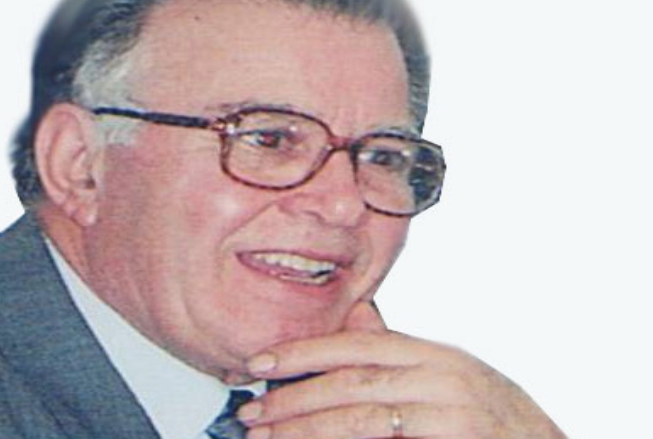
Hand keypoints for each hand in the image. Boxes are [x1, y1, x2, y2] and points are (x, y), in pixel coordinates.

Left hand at [238, 301, 565, 438]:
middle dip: (293, 398)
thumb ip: (397, 354)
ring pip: (362, 419)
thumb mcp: (446, 375)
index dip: (303, 353)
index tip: (259, 364)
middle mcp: (442, 377)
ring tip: (269, 436)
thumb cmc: (493, 418)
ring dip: (307, 428)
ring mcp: (452, 415)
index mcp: (432, 355)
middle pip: (351, 382)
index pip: (356, 345)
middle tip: (253, 412)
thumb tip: (354, 319)